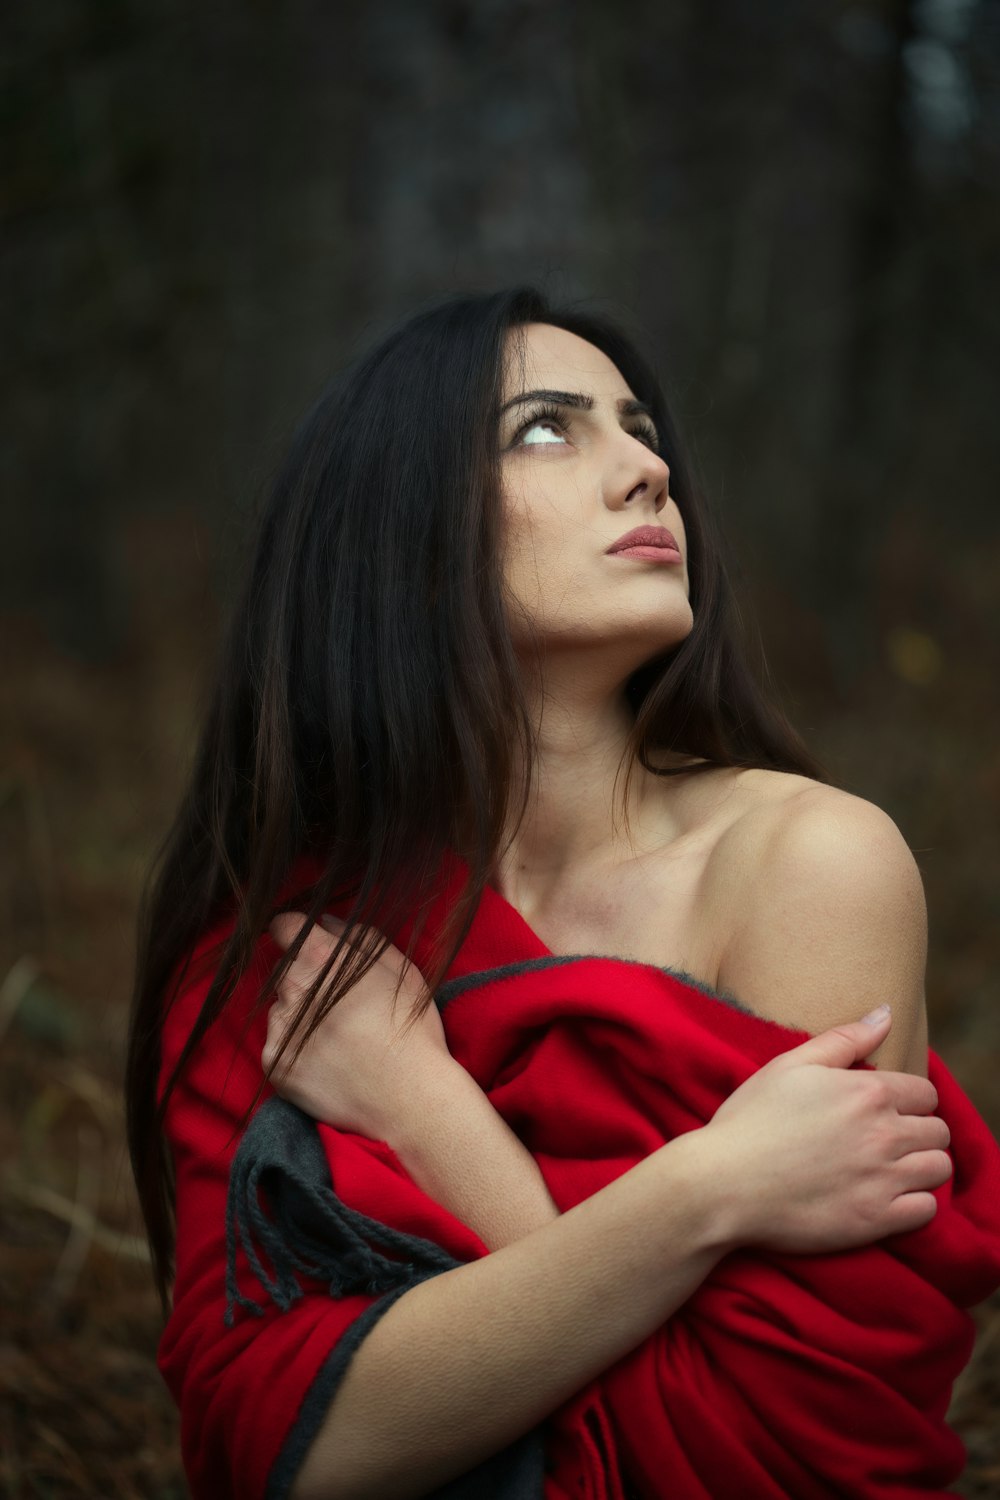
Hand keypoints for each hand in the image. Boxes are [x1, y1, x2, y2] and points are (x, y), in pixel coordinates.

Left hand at [263, 913, 453, 1142]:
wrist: (408, 1099)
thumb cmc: (411, 1030)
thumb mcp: (400, 970)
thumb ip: (360, 937)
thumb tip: (327, 921)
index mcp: (321, 958)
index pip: (284, 926)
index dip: (297, 932)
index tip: (308, 944)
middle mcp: (292, 988)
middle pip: (285, 969)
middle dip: (306, 978)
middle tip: (340, 1004)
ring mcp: (279, 1028)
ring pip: (281, 1008)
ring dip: (300, 1015)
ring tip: (339, 1039)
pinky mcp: (274, 1064)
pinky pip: (278, 1045)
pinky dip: (296, 1049)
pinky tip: (329, 1061)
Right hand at [704, 1007, 951, 1253]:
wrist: (722, 1184)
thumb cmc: (750, 1120)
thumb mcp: (790, 1066)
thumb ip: (844, 1039)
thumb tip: (886, 1013)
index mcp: (867, 1091)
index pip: (925, 1092)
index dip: (909, 1099)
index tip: (887, 1110)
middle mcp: (884, 1133)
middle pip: (938, 1131)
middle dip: (919, 1132)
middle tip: (888, 1140)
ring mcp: (883, 1178)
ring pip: (939, 1169)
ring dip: (922, 1166)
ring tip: (893, 1168)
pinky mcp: (876, 1219)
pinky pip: (927, 1210)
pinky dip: (915, 1203)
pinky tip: (888, 1197)